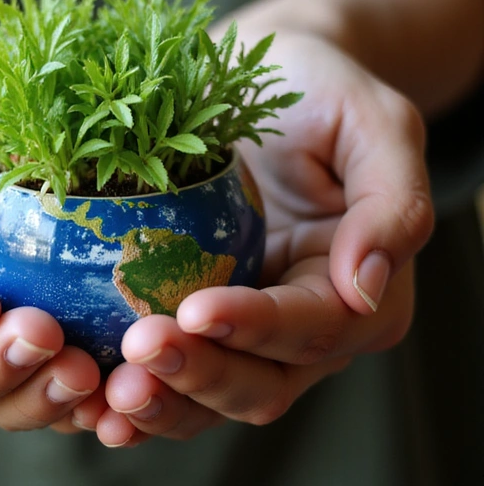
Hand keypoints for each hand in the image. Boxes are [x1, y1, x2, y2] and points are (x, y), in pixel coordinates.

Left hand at [74, 30, 433, 446]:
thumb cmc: (320, 93)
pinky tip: (91, 399)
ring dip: (164, 403)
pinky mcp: (197, 319)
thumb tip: (365, 286)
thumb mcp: (376, 124)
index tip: (195, 307)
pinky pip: (173, 375)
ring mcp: (245, 330)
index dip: (256, 325)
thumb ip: (394, 202)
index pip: (311, 326)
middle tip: (139, 349)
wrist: (265, 82)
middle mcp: (303, 325)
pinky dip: (139, 394)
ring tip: (110, 393)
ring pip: (213, 397)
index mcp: (355, 288)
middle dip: (201, 373)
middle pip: (261, 383)